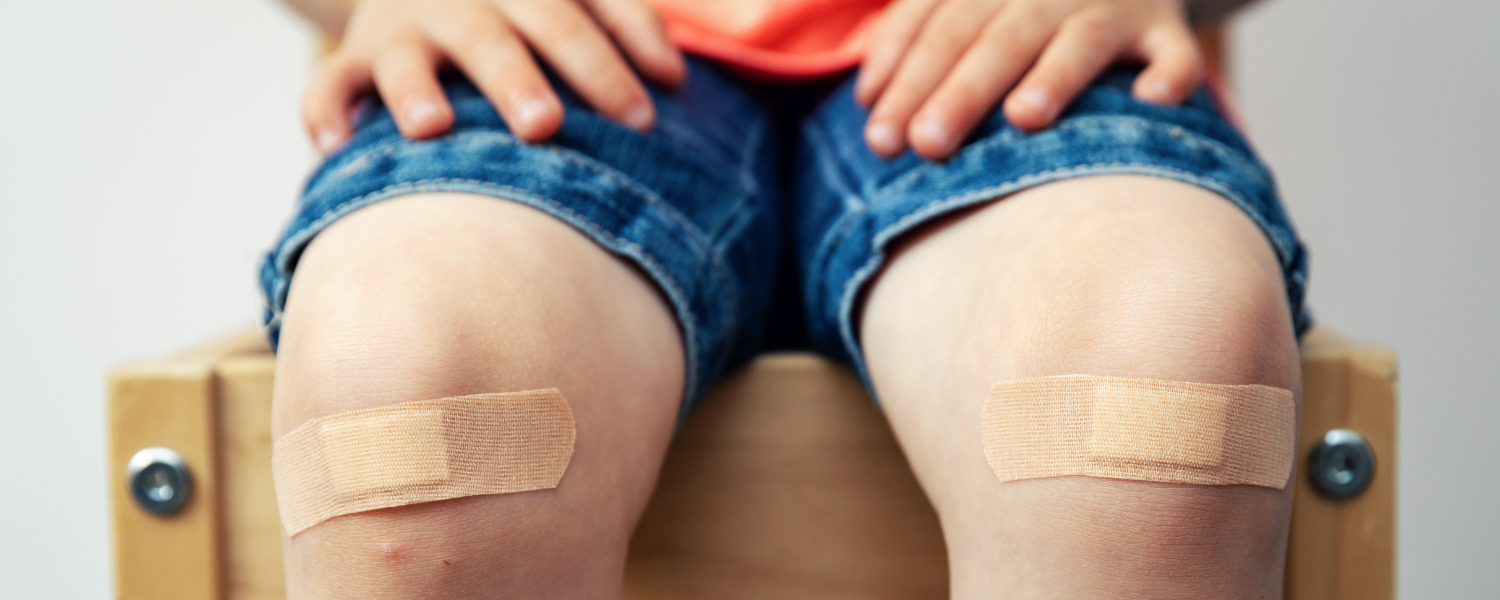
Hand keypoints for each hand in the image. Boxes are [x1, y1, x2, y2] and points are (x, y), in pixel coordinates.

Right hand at [303, 0, 685, 152]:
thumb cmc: (524, 7)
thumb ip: (627, 25)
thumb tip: (678, 80)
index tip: (645, 117)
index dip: (606, 61)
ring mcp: (402, 27)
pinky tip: (335, 150)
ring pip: (403, 57)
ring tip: (432, 127)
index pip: (571, 14)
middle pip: (492, 35)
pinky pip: (326, 86)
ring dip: (415, 90)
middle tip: (544, 125)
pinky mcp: (353, 58)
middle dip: (516, 79)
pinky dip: (325, 114)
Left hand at [856, 0, 1202, 159]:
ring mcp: (1111, 5)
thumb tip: (867, 97)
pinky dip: (1170, 71)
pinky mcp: (1164, 27)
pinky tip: (1151, 99)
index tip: (877, 132)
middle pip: (998, 38)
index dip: (906, 75)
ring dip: (1055, 76)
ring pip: (1079, 39)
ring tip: (1024, 118)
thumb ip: (916, 34)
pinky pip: (1174, 50)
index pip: (940, 25)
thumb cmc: (1019, 1)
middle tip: (926, 144)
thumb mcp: (967, 1)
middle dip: (960, 91)